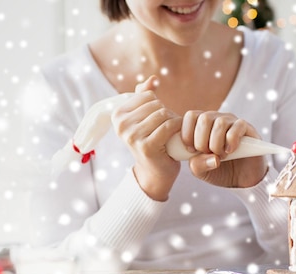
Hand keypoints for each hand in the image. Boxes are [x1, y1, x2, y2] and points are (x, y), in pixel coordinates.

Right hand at [111, 76, 181, 200]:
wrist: (154, 171)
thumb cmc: (151, 140)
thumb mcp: (145, 116)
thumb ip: (145, 95)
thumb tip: (153, 79)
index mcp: (117, 115)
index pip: (147, 95)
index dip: (158, 105)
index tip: (157, 120)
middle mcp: (121, 125)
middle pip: (155, 104)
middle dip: (167, 113)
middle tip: (167, 128)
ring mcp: (132, 136)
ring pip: (163, 114)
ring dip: (173, 121)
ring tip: (172, 133)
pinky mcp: (146, 146)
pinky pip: (169, 126)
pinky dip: (178, 129)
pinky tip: (178, 137)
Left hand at [181, 110, 266, 187]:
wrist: (239, 180)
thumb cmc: (217, 171)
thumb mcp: (200, 171)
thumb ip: (196, 164)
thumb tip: (206, 155)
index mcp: (201, 125)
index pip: (190, 116)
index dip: (188, 134)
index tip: (191, 150)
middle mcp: (216, 119)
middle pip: (204, 118)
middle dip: (202, 141)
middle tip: (208, 154)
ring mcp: (232, 122)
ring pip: (220, 123)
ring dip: (217, 143)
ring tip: (220, 156)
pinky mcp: (247, 129)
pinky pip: (238, 127)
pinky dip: (231, 141)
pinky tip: (230, 151)